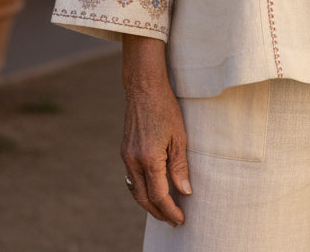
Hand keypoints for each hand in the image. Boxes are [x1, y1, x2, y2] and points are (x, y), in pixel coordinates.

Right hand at [120, 35, 191, 226]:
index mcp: (148, 159)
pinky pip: (132, 179)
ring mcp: (126, 157)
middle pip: (144, 198)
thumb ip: (180, 167)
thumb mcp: (179, 137)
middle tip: (173, 220)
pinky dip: (142, 190)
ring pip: (135, 191)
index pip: (159, 195)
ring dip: (149, 204)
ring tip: (164, 210)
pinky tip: (152, 190)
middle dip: (159, 213)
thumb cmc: (166, 108)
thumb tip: (185, 192)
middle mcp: (133, 161)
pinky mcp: (125, 151)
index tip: (181, 219)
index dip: (170, 210)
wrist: (144, 88)